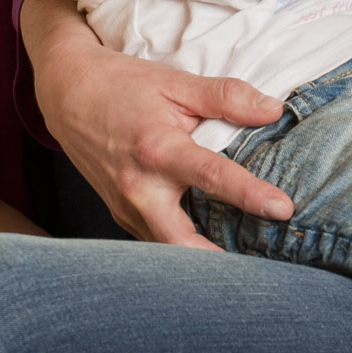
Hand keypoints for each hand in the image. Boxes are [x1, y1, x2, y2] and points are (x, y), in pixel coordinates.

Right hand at [20, 0, 293, 246]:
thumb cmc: (124, 85)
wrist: (68, 92)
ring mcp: (125, 206)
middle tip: (261, 269)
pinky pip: (154, 241)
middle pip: (180, 244)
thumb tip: (274, 110)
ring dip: (200, 261)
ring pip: (165, 251)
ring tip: (244, 267)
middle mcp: (139, 187)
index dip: (250, 195)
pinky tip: (211, 249)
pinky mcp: (119, 214)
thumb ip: (226, 97)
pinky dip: (181, 250)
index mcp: (157, 148)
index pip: (212, 177)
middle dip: (218, 263)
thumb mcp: (177, 83)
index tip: (283, 209)